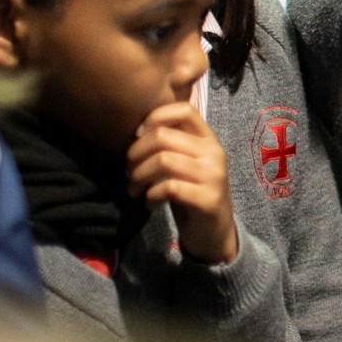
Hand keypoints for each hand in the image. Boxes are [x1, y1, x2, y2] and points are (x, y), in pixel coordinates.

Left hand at [127, 100, 237, 265]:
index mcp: (208, 139)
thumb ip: (170, 145)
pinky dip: (150, 195)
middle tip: (127, 172)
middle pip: (163, 136)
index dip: (155, 116)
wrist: (214, 232)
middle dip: (135, 154)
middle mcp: (214, 153)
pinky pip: (169, 188)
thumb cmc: (191, 194)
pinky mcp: (208, 199)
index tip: (137, 135)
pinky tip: (148, 203)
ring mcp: (213, 175)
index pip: (184, 109)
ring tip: (133, 189)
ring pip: (163, 160)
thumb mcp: (185, 164)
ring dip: (138, 176)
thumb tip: (135, 132)